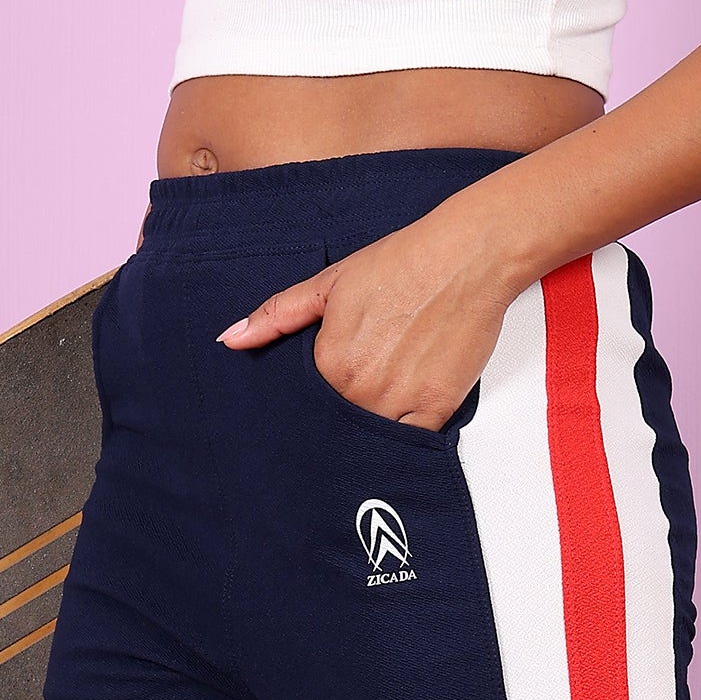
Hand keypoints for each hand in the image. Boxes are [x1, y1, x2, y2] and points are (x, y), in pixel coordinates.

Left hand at [217, 205, 521, 429]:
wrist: (468, 256)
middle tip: (343, 410)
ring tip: (371, 411)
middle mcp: (362, 389)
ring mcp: (401, 402)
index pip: (303, 407)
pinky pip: (410, 443)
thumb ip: (278, 315)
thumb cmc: (404, 263)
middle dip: (334, 425)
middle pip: (337, 428)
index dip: (304, 409)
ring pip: (371, 440)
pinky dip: (403, 438)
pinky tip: (399, 418)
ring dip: (367, 435)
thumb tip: (232, 339)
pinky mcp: (437, 409)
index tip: (309, 405)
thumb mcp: (330, 283)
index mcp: (330, 361)